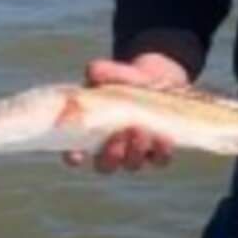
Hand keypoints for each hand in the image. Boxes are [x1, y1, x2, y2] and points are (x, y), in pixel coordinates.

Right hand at [64, 52, 187, 172]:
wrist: (157, 79)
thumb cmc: (126, 79)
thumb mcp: (114, 73)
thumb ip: (103, 72)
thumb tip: (94, 71)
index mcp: (90, 133)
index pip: (75, 154)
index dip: (73, 157)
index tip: (77, 154)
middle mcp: (111, 149)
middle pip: (106, 165)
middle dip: (112, 155)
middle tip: (119, 135)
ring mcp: (134, 153)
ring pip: (132, 164)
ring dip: (136, 152)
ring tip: (140, 131)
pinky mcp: (158, 151)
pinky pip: (159, 160)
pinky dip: (161, 153)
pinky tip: (164, 139)